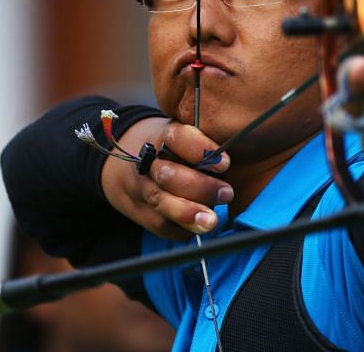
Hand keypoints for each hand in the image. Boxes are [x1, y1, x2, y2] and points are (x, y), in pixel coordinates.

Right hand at [101, 118, 231, 240]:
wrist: (123, 164)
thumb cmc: (169, 149)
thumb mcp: (182, 135)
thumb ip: (204, 144)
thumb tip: (240, 154)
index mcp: (160, 135)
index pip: (177, 137)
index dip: (200, 150)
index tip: (225, 163)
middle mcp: (147, 162)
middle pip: (169, 175)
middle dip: (200, 188)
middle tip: (226, 193)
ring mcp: (140, 189)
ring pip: (161, 203)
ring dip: (188, 214)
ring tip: (211, 221)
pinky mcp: (139, 213)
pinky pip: (160, 225)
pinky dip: (181, 229)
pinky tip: (197, 228)